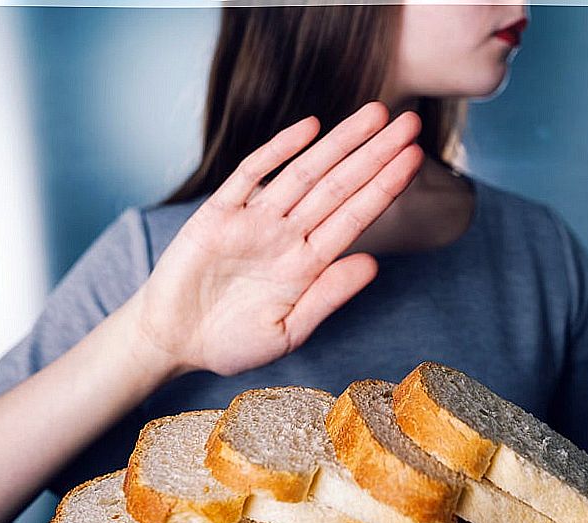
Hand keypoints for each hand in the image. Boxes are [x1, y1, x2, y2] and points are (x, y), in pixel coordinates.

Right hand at [139, 101, 422, 376]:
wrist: (172, 341)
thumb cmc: (229, 344)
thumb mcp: (286, 332)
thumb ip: (326, 297)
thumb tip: (373, 265)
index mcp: (307, 265)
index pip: (355, 217)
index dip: (385, 188)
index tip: (415, 160)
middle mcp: (287, 236)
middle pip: (339, 186)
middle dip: (375, 154)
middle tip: (412, 122)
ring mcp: (254, 221)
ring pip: (304, 173)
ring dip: (339, 143)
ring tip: (375, 115)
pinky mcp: (218, 214)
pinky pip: (250, 174)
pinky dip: (278, 151)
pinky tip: (309, 128)